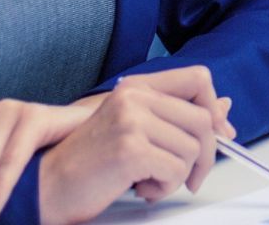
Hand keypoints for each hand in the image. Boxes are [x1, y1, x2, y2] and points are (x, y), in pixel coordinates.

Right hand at [38, 65, 237, 224]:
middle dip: (205, 156)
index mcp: (136, 87)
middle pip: (203, 120)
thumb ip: (175, 116)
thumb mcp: (135, 130)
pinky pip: (175, 171)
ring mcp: (132, 121)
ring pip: (192, 150)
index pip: (198, 79)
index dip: (214, 109)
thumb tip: (223, 105)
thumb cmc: (89, 162)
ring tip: (148, 181)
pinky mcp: (130, 149)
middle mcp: (134, 97)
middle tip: (189, 177)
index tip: (218, 135)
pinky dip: (164, 188)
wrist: (45, 185)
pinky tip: (139, 188)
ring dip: (177, 176)